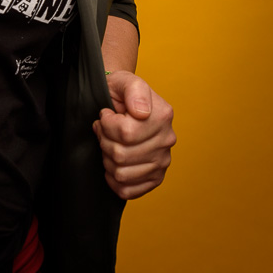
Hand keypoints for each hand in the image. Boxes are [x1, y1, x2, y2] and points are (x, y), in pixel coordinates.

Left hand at [93, 70, 174, 200]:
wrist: (121, 101)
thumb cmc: (120, 92)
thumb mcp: (124, 81)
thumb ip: (134, 90)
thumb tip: (141, 112)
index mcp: (163, 115)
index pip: (125, 133)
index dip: (106, 124)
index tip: (105, 115)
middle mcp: (167, 140)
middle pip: (121, 155)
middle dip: (104, 140)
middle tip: (104, 130)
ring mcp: (163, 162)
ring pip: (121, 174)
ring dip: (107, 159)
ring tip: (109, 143)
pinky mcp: (155, 178)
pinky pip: (128, 191)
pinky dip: (113, 180)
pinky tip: (112, 163)